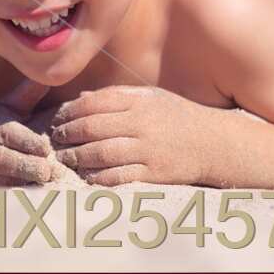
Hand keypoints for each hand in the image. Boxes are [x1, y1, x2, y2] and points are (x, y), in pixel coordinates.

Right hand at [0, 79, 53, 186]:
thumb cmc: (7, 125)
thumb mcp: (14, 107)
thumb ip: (29, 93)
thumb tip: (45, 76)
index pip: (6, 133)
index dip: (26, 141)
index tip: (45, 148)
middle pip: (1, 159)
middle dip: (25, 165)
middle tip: (47, 170)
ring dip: (22, 183)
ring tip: (45, 185)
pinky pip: (0, 194)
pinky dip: (18, 196)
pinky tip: (36, 199)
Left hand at [51, 85, 214, 185]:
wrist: (216, 143)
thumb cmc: (178, 117)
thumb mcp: (151, 97)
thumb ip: (116, 96)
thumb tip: (79, 99)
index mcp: (139, 100)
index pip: (93, 102)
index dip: (69, 111)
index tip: (58, 118)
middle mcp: (142, 122)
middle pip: (92, 128)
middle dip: (68, 134)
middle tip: (56, 140)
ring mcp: (149, 149)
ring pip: (101, 153)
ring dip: (77, 157)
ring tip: (66, 158)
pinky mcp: (155, 173)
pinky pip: (119, 176)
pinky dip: (99, 177)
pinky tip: (88, 176)